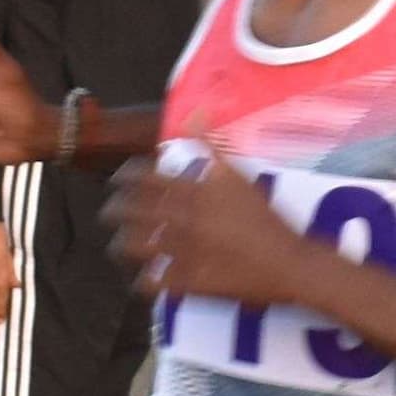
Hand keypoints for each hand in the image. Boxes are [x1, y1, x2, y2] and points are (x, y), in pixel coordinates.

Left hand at [105, 149, 307, 308]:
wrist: (287, 262)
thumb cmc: (266, 218)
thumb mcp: (240, 176)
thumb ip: (212, 146)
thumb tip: (195, 113)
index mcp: (195, 193)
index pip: (147, 179)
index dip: (126, 178)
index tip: (117, 179)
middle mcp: (184, 220)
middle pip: (134, 212)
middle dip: (115, 211)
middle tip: (108, 212)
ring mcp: (183, 252)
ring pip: (136, 247)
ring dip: (122, 244)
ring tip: (117, 244)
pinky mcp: (187, 282)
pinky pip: (153, 282)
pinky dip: (143, 280)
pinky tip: (139, 277)